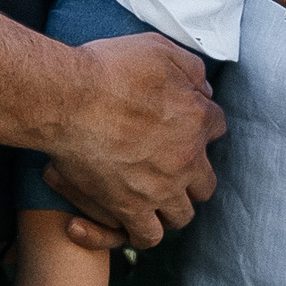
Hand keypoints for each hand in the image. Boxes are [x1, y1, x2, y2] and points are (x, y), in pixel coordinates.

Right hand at [41, 32, 222, 248]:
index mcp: (197, 118)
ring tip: (154, 198)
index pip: (216, 128)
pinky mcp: (131, 208)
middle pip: (205, 182)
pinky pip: (149, 236)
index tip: (180, 124)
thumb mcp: (159, 48)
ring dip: (171, 206)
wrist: (70, 96)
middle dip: (191, 175)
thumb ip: (190, 67)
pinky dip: (143, 232)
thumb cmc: (109, 67)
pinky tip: (133, 221)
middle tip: (169, 166)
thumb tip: (204, 86)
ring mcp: (161, 187)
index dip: (199, 125)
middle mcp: (187, 158)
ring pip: (182, 214)